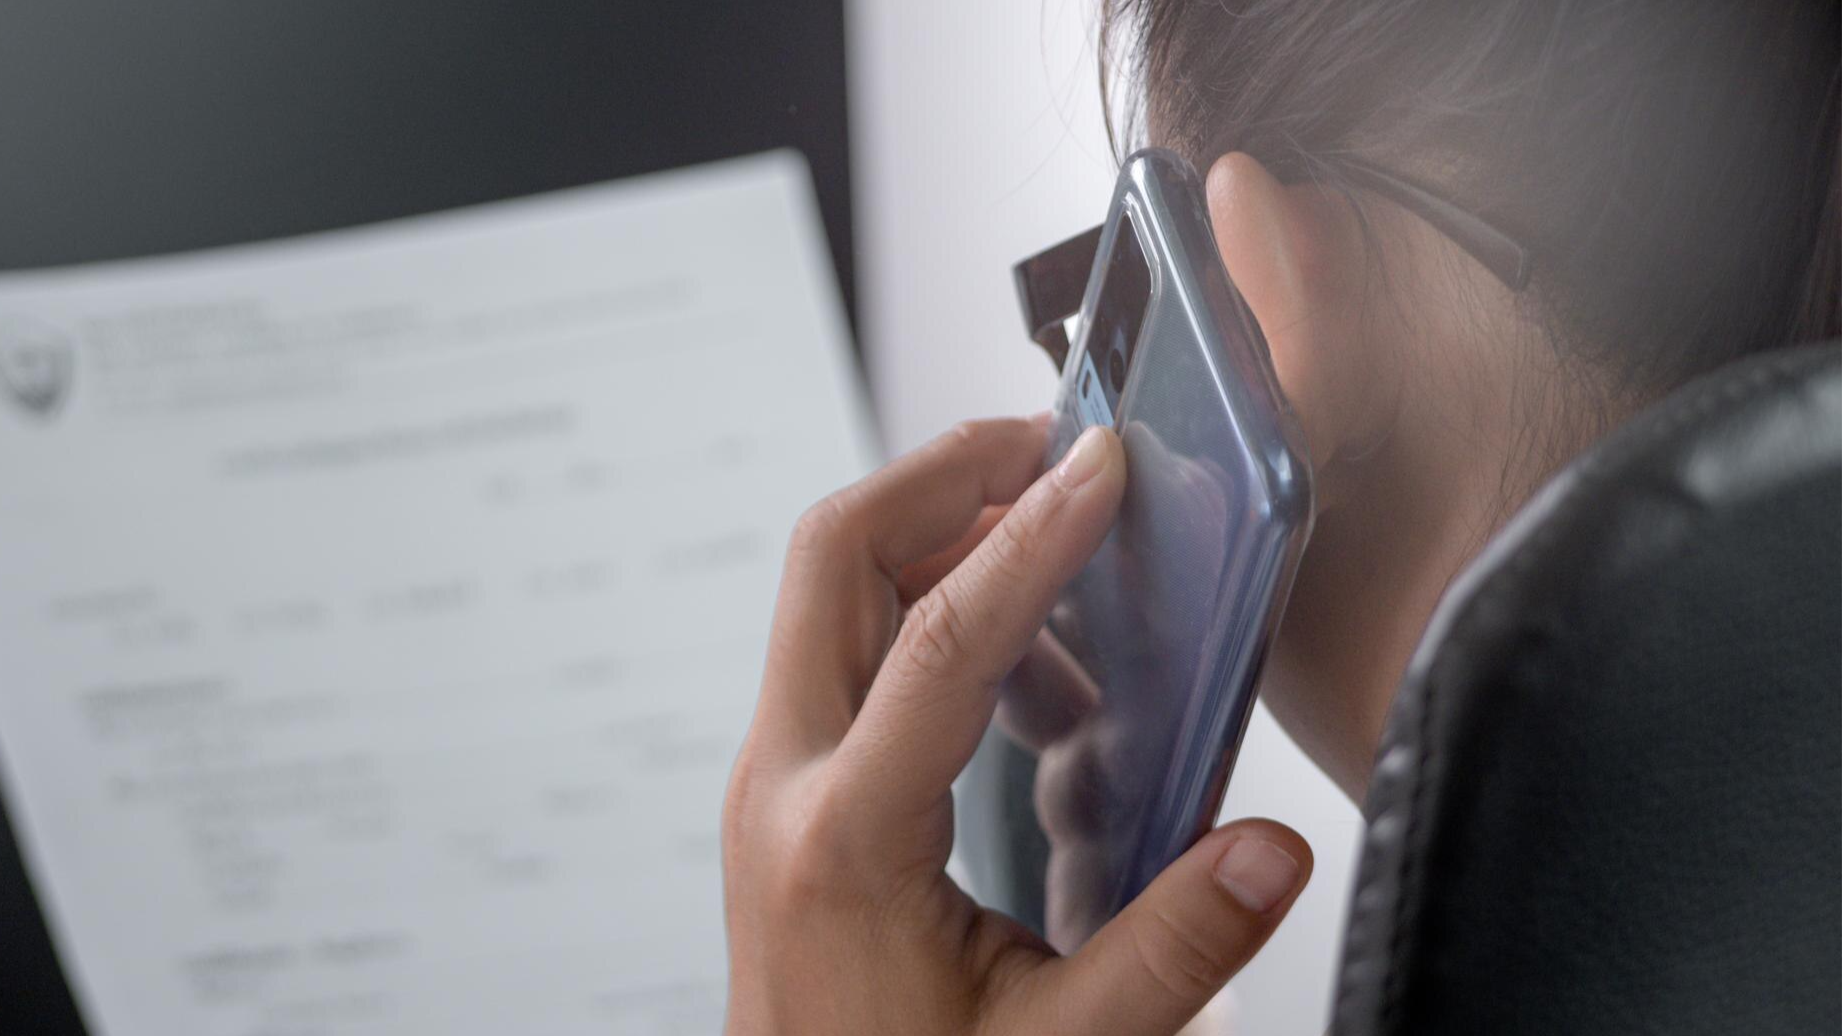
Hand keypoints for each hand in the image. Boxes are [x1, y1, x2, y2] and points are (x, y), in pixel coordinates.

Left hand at [722, 416, 1312, 1034]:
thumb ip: (1173, 951)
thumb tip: (1270, 851)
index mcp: (843, 843)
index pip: (937, 645)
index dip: (1030, 541)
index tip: (1101, 464)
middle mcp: (785, 785)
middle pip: (835, 558)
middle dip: (944, 476)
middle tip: (1062, 453)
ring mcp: (777, 778)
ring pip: (835, 589)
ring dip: (945, 540)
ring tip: (1076, 580)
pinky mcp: (795, 786)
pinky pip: (852, 647)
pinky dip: (937, 612)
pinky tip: (1039, 682)